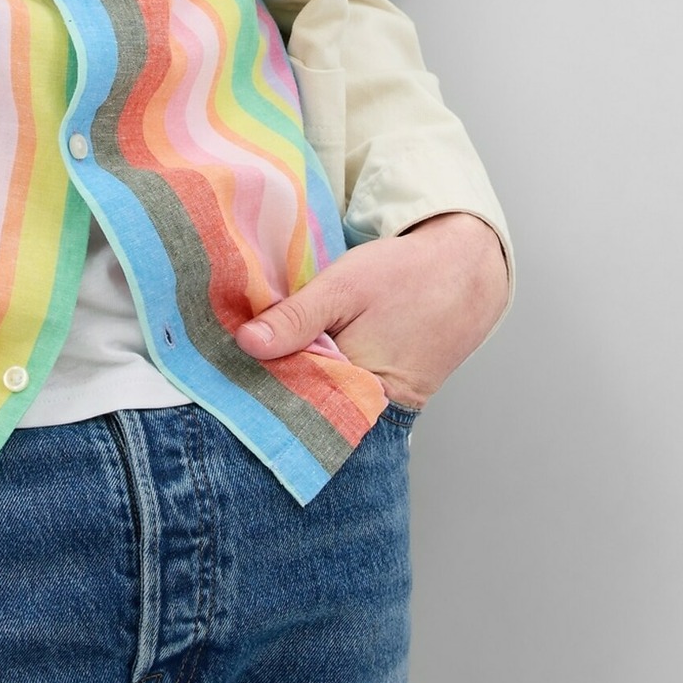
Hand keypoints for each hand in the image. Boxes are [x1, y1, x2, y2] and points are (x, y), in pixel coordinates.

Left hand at [235, 212, 508, 410]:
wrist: (465, 272)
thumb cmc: (405, 276)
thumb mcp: (344, 287)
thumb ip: (297, 318)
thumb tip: (245, 344)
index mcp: (357, 386)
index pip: (289, 402)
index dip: (252, 385)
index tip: (217, 371)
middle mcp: (369, 410)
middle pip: (304, 408)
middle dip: (268, 388)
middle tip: (226, 366)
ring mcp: (380, 407)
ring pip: (321, 402)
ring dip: (291, 382)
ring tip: (253, 360)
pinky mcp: (385, 396)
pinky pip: (341, 394)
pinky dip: (317, 378)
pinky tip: (293, 358)